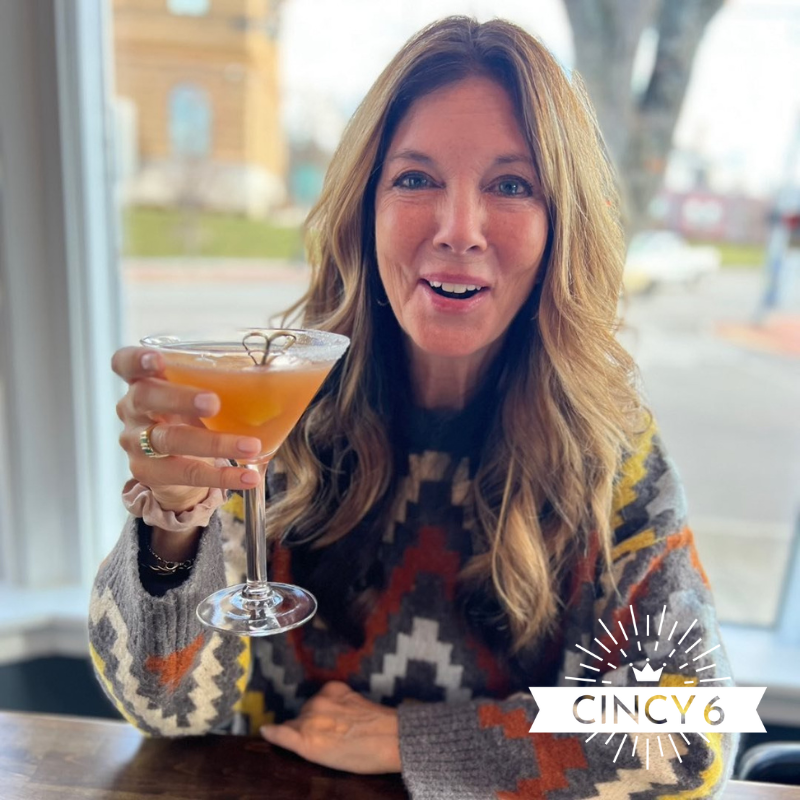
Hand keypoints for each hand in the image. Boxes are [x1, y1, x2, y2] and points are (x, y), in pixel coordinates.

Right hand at [112, 346, 262, 510]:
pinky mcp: (148, 473)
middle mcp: (132, 409)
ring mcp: (135, 443)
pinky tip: (248, 476)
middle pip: (146, 397)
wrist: (174, 468)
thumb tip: (287, 375)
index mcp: (143, 380)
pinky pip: (186, 473)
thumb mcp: (198, 395)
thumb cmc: (191, 417)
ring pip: (168, 439)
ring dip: (213, 443)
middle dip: (180, 398)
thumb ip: (224, 384)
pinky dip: (222, 476)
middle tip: (213, 403)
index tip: (156, 358)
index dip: (136, 360)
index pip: (124, 363)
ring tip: (249, 446)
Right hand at [260, 681, 400, 773]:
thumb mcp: (325, 760)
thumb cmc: (360, 758)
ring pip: (309, 706)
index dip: (275, 733)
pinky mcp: (334, 687)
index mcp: (305, 741)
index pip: (276, 731)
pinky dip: (328, 701)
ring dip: (316, 714)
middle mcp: (309, 717)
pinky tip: (342, 711)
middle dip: (303, 727)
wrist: (391, 737)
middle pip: (295, 720)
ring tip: (337, 726)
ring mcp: (322, 700)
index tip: (270, 732)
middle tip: (323, 738)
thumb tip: (270, 730)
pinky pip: (322, 694)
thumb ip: (298, 744)